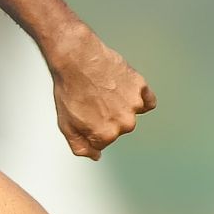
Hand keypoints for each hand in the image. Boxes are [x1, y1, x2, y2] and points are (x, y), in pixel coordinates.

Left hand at [47, 27, 156, 160]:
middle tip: (93, 101)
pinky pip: (148, 100)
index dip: (91, 129)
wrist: (76, 58)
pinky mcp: (140, 86)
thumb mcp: (66, 124)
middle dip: (107, 118)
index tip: (85, 115)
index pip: (102, 142)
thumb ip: (81, 147)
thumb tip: (95, 156)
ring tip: (104, 91)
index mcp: (106, 135)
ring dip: (121, 106)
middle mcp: (124, 123)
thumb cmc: (69, 89)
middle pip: (118, 128)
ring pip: (131, 113)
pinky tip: (126, 91)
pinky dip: (141, 98)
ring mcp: (134, 104)